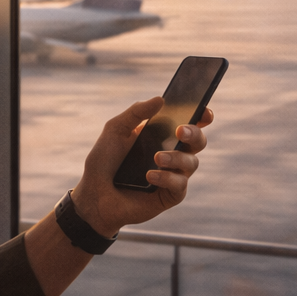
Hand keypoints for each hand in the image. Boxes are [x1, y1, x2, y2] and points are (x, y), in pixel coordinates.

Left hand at [72, 97, 212, 236]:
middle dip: (194, 134)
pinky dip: (167, 178)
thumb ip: (136, 112)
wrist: (92, 194)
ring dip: (176, 157)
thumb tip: (160, 99)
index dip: (202, 117)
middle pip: (198, 142)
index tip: (204, 112)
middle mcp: (172, 154)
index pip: (190, 123)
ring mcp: (173, 176)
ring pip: (191, 163)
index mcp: (163, 136)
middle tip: (180, 132)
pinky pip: (180, 185)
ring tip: (157, 157)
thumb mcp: (116, 129)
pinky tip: (150, 175)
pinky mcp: (169, 196)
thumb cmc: (104, 161)